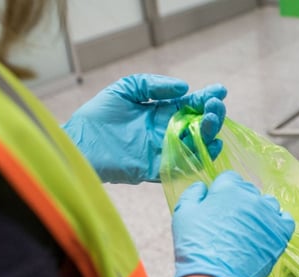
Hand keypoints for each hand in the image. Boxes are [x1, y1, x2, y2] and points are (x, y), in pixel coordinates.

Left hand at [64, 74, 226, 183]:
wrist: (78, 144)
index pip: (190, 105)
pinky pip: (184, 165)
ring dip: (210, 133)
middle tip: (216, 105)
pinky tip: (212, 146)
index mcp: (160, 112)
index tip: (220, 90)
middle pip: (198, 124)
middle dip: (211, 114)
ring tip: (213, 119)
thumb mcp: (125, 89)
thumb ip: (153, 85)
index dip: (206, 97)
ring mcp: (164, 151)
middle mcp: (166, 132)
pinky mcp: (158, 168)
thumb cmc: (97, 117)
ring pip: (196, 144)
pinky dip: (201, 157)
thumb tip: (184, 88)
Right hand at [172, 171, 294, 276]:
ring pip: (268, 204)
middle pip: (249, 192)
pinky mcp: (281, 233)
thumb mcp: (183, 215)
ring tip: (249, 231)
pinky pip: (285, 220)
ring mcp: (269, 215)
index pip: (230, 179)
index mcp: (228, 189)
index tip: (219, 206)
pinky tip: (266, 234)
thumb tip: (202, 187)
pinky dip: (277, 224)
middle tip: (231, 223)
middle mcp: (252, 198)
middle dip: (240, 203)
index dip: (222, 192)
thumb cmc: (197, 248)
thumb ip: (193, 195)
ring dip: (260, 212)